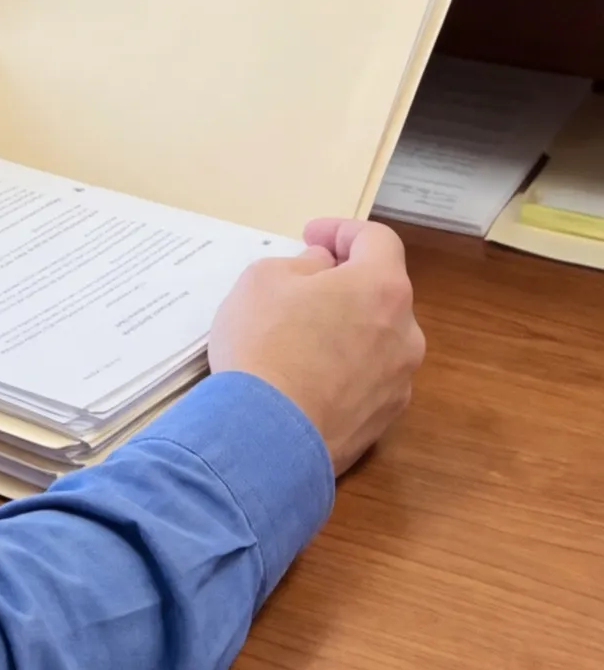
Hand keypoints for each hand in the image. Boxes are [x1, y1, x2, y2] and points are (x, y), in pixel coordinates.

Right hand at [207, 217, 423, 474]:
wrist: (266, 439)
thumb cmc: (264, 344)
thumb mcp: (264, 279)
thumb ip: (302, 264)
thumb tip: (323, 270)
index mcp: (383, 289)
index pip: (378, 241)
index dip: (343, 231)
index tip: (310, 237)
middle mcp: (405, 335)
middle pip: (382, 293)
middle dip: (346, 282)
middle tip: (303, 286)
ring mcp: (399, 384)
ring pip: (378, 339)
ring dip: (348, 328)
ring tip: (302, 336)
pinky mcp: (384, 423)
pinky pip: (368, 380)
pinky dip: (345, 369)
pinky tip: (307, 379)